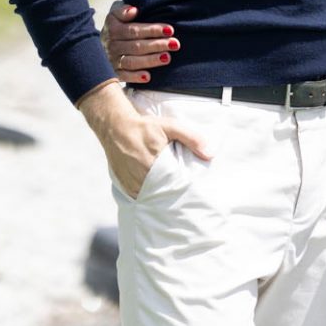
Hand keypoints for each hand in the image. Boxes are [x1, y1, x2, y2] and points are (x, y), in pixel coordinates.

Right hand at [76, 81, 210, 198]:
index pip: (174, 186)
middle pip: (163, 194)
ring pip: (150, 197)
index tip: (192, 193)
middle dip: (173, 195)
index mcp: (154, 165)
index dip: (184, 190)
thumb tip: (210, 154)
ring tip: (170, 195)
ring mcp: (131, 184)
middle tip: (184, 198)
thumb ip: (191, 138)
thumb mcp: (170, 126)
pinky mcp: (124, 186)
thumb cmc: (144, 126)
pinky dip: (148, 195)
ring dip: (160, 196)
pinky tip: (155, 192)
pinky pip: (139, 196)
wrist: (115, 127)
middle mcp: (141, 178)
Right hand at [101, 0, 180, 82]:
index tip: (170, 30)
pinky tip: (148, 77)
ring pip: (131, 61)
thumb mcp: (114, 14)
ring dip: (150, 60)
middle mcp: (111, 45)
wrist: (95, 47)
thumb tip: (133, 10)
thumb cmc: (115, 26)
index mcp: (113, 28)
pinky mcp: (112, 73)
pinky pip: (123, 76)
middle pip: (136, 46)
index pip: (134, 30)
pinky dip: (135, 77)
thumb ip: (122, 10)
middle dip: (157, 45)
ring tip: (167, 58)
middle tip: (175, 44)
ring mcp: (111, 60)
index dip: (152, 30)